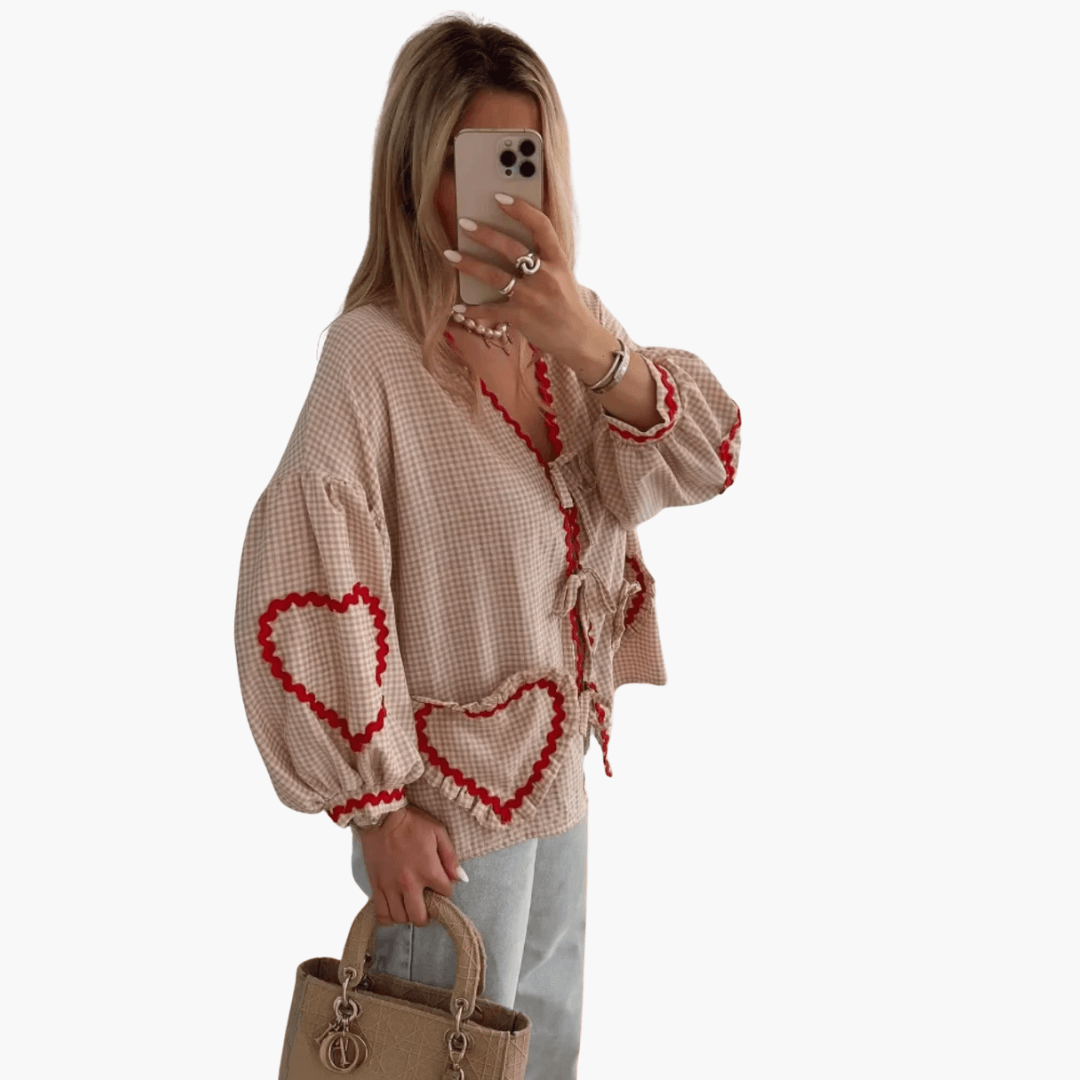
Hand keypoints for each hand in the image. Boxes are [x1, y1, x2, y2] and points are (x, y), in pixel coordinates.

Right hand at [358, 805, 460, 926]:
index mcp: (428, 869)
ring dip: (408, 915)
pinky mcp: (376, 885)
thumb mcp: (438, 832)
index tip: (441, 883)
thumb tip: (461, 877)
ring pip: (401, 918)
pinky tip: (395, 909)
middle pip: (420, 917)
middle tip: (427, 904)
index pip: (445, 893)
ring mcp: (391, 886)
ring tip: (410, 904)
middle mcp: (409, 883)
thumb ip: (450, 857)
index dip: (445, 889)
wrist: (382, 816)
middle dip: (427, 914)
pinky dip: (389, 917)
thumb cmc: (412, 821)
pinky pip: (381, 913)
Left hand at [445, 194, 598, 360]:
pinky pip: (492, 311)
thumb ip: (542, 257)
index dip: (520, 209)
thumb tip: (509, 238)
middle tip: (464, 223)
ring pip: (496, 276)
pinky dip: (473, 309)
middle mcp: (546, 276)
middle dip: (485, 234)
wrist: (579, 339)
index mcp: (557, 260)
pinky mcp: (523, 318)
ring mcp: (533, 298)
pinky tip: (458, 306)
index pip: (541, 226)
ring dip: (470, 265)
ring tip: (450, 255)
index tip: (500, 197)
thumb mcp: (562, 274)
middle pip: (512, 248)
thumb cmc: (566, 304)